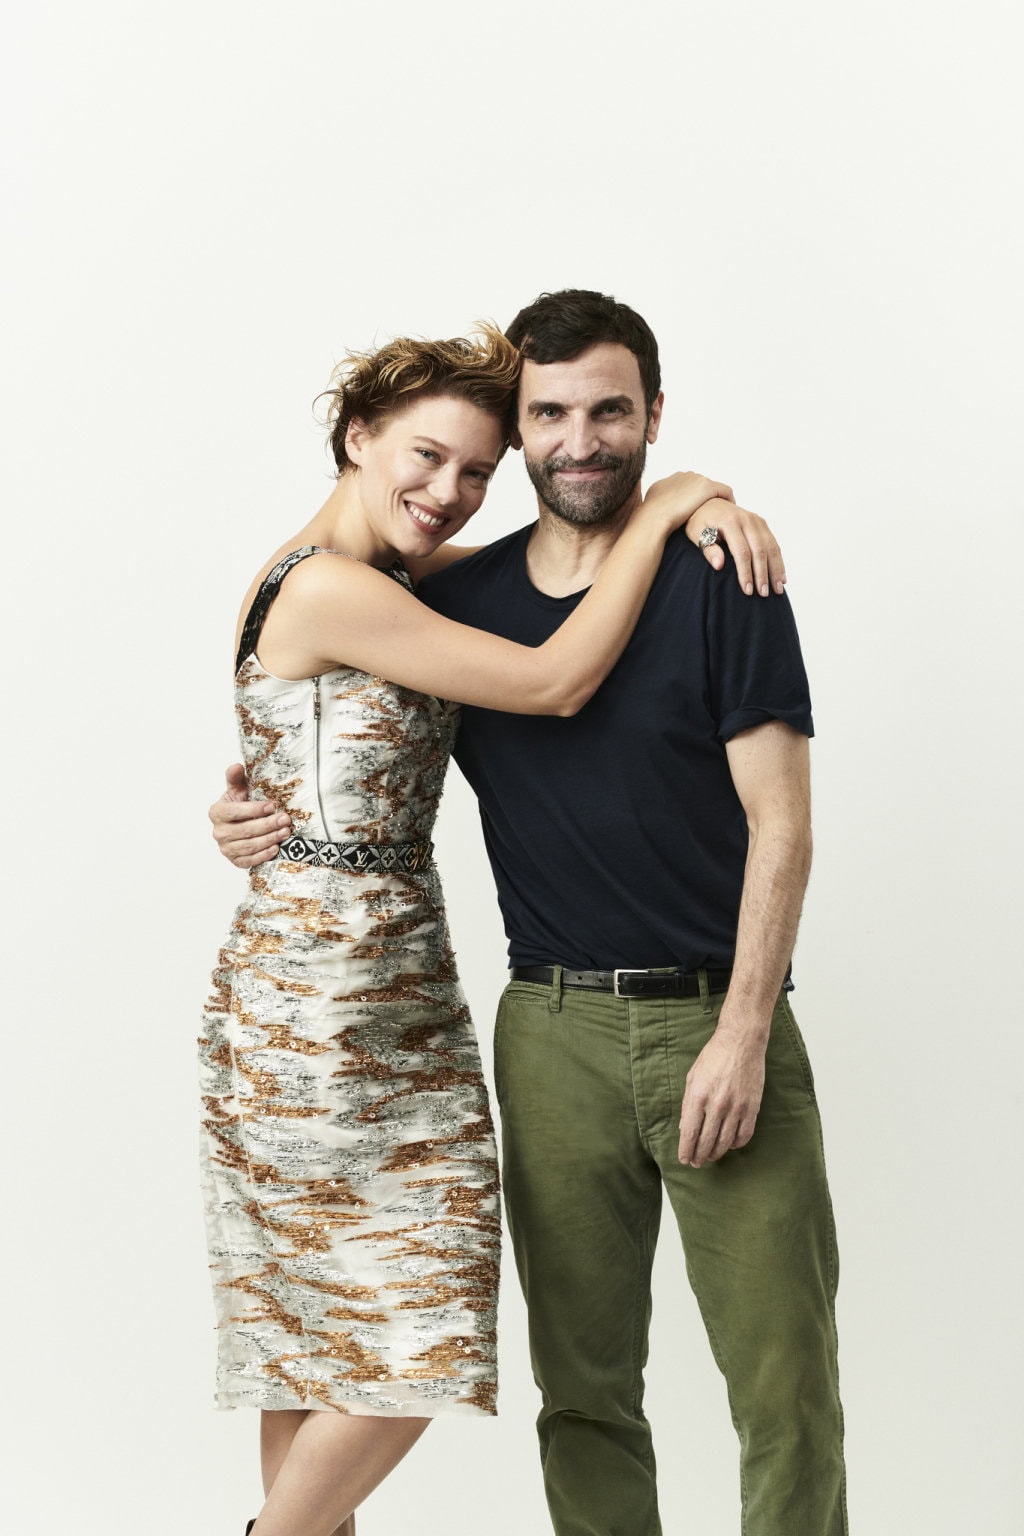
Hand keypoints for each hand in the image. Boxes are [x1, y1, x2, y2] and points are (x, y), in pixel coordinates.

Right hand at [209, 762, 289, 868]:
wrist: (238, 825)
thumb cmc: (240, 805)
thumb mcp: (238, 790)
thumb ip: (236, 778)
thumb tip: (237, 766)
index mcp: (217, 812)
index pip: (234, 812)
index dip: (253, 809)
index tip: (272, 805)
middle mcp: (219, 832)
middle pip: (245, 830)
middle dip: (267, 825)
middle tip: (285, 819)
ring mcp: (226, 848)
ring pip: (249, 846)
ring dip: (269, 839)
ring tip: (285, 832)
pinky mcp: (234, 860)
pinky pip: (249, 861)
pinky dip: (263, 855)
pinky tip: (276, 848)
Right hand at [640, 471, 734, 536]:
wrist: (654, 516)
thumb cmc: (650, 519)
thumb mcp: (651, 510)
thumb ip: (659, 508)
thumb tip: (660, 515)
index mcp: (670, 481)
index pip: (686, 487)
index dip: (693, 499)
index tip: (698, 510)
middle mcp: (683, 476)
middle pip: (700, 486)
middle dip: (705, 498)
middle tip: (712, 512)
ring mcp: (695, 479)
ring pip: (713, 488)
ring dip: (717, 499)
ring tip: (723, 512)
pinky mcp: (706, 486)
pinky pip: (724, 491)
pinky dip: (728, 500)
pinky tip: (729, 511)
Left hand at [677, 1021, 766, 1167]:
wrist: (741, 1043)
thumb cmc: (714, 1057)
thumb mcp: (692, 1077)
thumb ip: (688, 1103)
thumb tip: (685, 1128)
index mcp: (698, 1096)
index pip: (690, 1133)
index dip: (686, 1150)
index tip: (684, 1159)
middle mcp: (717, 1105)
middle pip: (706, 1142)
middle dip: (699, 1156)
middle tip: (696, 1163)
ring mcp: (736, 1108)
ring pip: (725, 1142)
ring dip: (716, 1153)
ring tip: (710, 1157)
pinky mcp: (752, 1108)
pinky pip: (744, 1135)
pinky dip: (736, 1144)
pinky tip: (729, 1145)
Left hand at [686, 496, 786, 597]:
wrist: (706, 502)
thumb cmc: (698, 521)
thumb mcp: (696, 533)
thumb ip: (708, 548)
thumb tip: (719, 565)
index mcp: (730, 521)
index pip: (741, 551)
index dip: (746, 572)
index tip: (747, 590)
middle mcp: (746, 519)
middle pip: (759, 550)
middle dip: (763, 574)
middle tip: (764, 594)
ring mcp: (756, 520)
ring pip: (771, 547)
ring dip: (776, 569)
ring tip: (778, 590)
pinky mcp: (761, 523)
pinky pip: (773, 543)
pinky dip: (778, 560)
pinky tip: (781, 576)